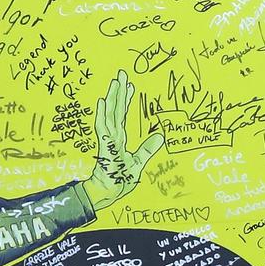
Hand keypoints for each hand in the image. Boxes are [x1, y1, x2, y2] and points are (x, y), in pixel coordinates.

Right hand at [81, 70, 165, 210]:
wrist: (109, 192)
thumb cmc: (120, 179)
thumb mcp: (139, 162)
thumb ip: (148, 148)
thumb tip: (161, 136)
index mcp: (119, 138)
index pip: (121, 114)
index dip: (125, 99)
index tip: (129, 84)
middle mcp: (112, 136)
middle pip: (115, 109)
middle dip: (119, 91)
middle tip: (121, 73)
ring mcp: (107, 140)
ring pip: (110, 114)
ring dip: (112, 98)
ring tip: (115, 82)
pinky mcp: (105, 147)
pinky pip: (103, 128)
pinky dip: (102, 114)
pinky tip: (103, 101)